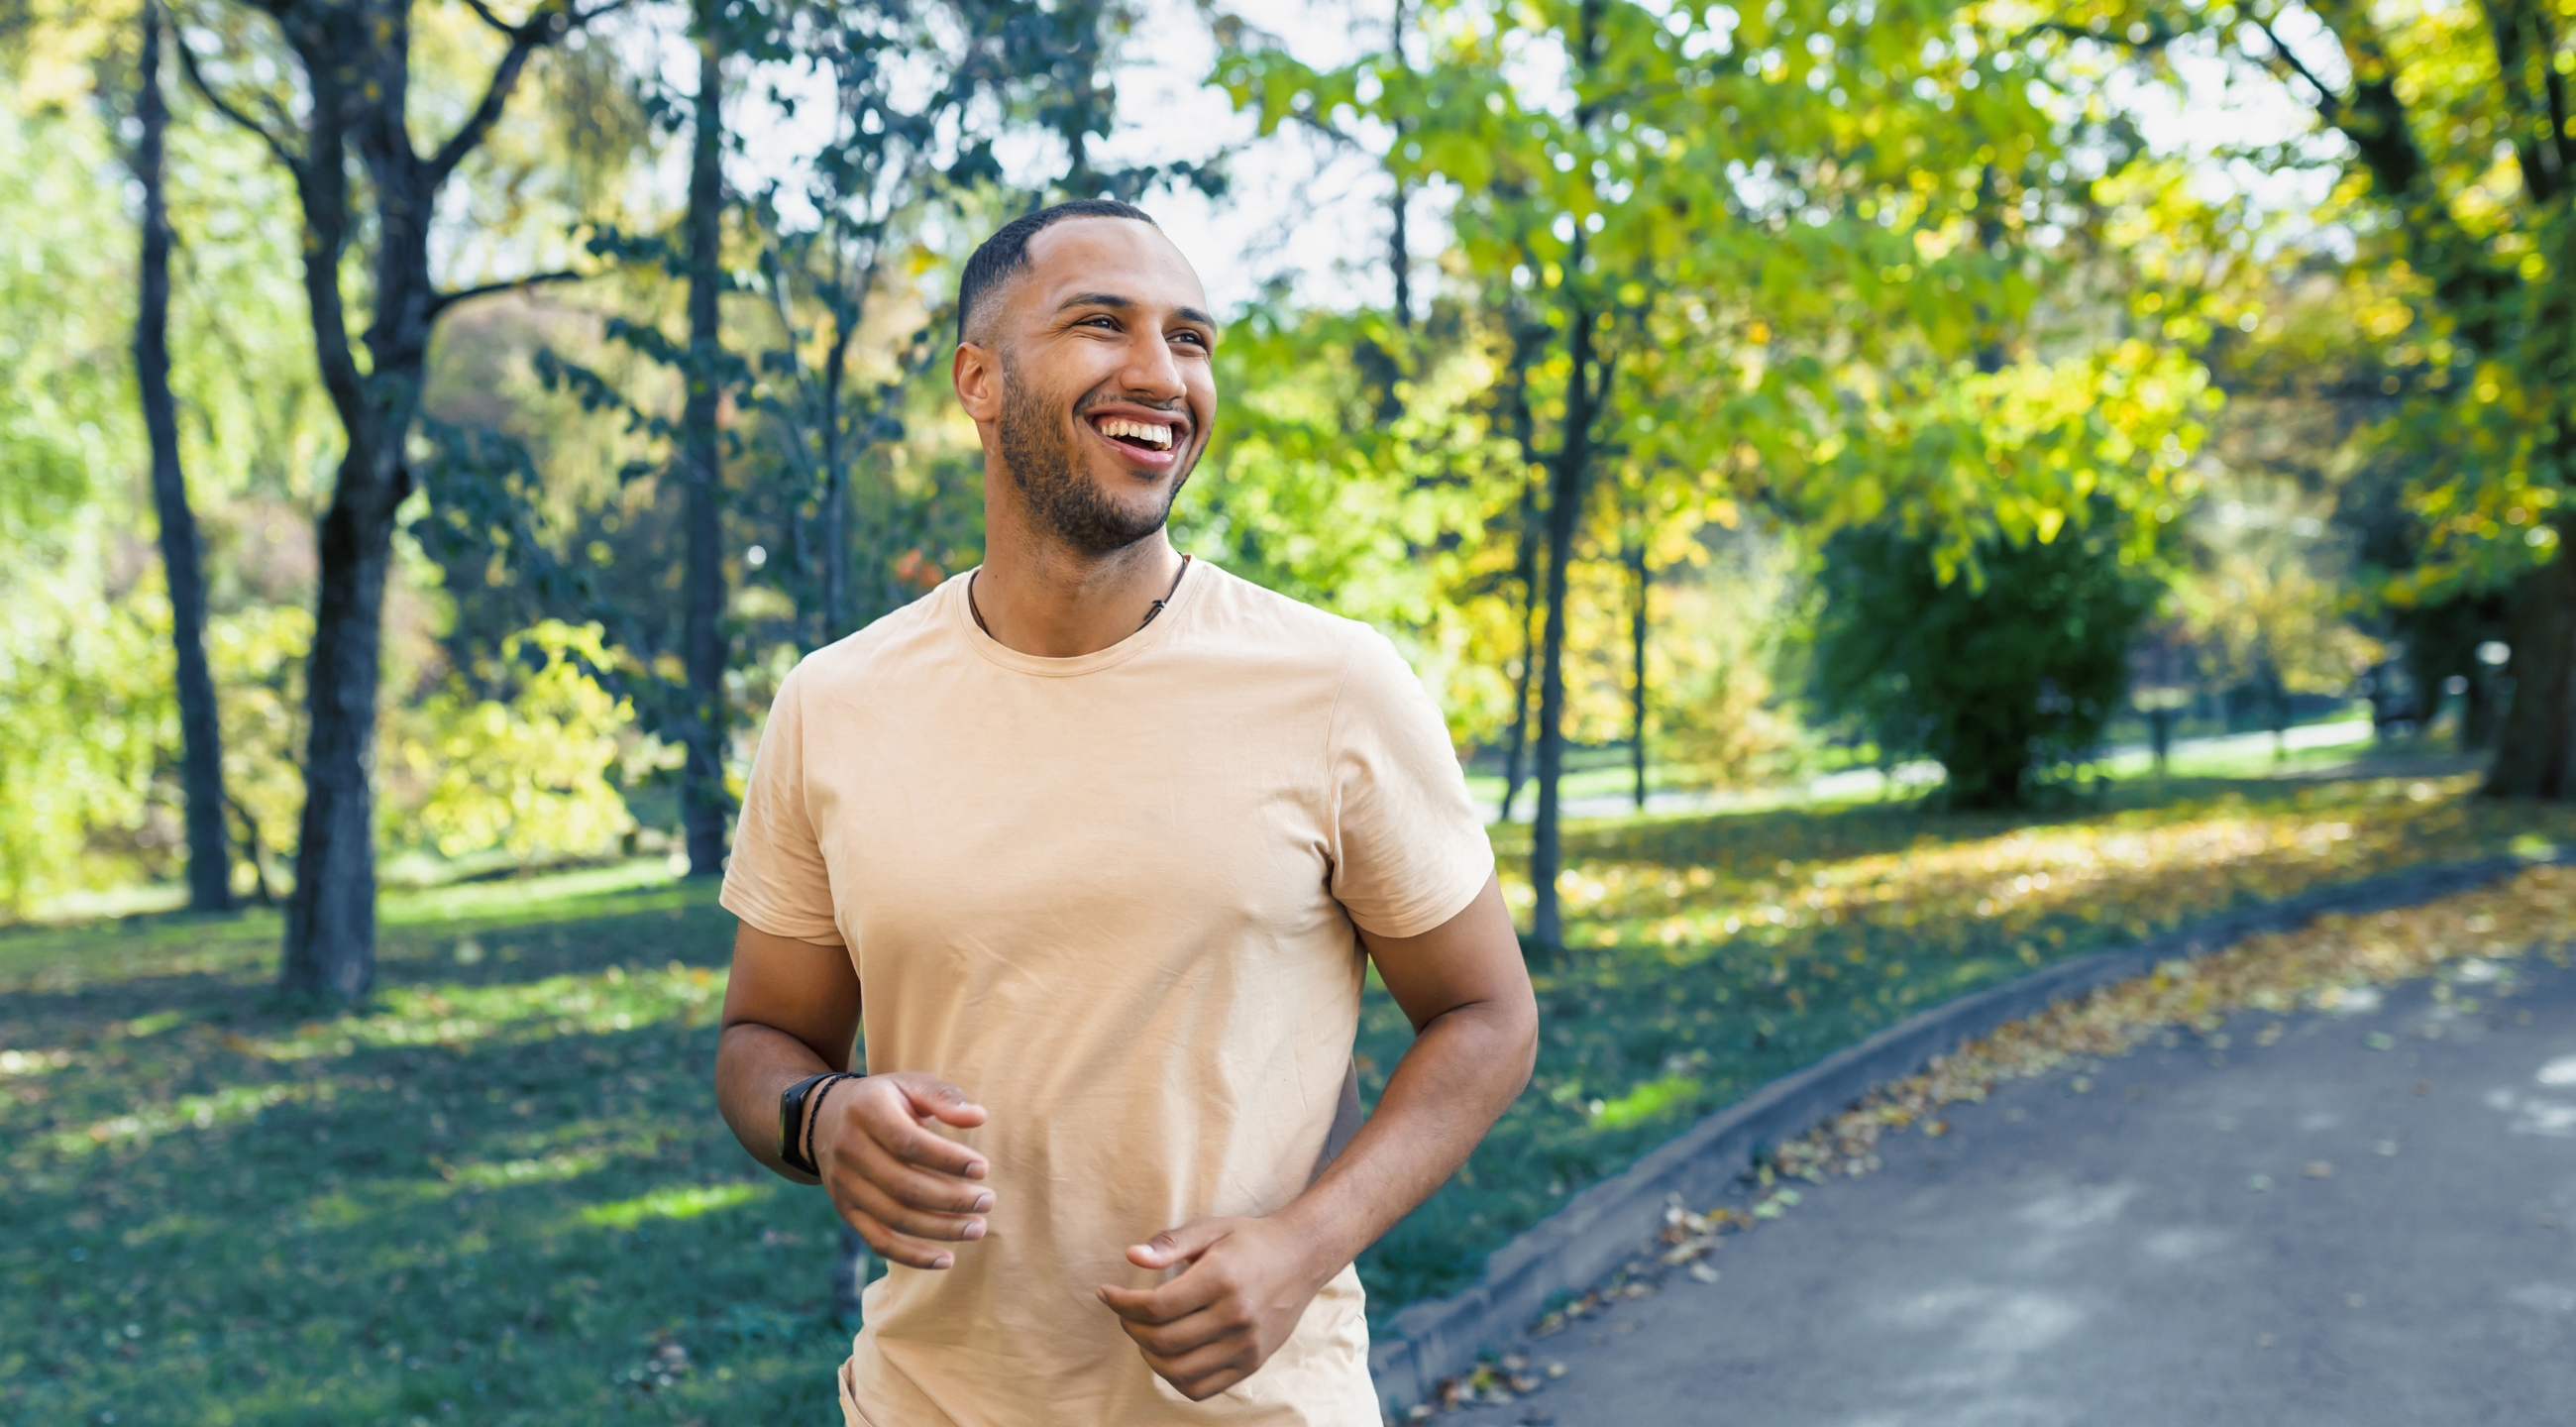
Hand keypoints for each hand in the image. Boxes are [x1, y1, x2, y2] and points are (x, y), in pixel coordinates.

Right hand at [812, 1072, 991, 1269]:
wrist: (827, 1119)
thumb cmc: (887, 1101)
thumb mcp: (911, 1085)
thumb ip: (944, 1098)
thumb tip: (978, 1117)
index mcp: (867, 1111)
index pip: (908, 1143)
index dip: (947, 1160)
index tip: (983, 1169)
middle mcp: (849, 1150)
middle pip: (903, 1185)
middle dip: (951, 1199)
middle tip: (988, 1201)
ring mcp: (844, 1184)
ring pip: (893, 1217)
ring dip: (940, 1229)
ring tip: (978, 1228)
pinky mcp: (846, 1211)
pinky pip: (878, 1241)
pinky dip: (912, 1256)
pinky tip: (946, 1259)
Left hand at [1096, 1215, 1333, 1400]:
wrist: (1302, 1257)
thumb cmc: (1250, 1240)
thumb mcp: (1211, 1228)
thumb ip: (1170, 1243)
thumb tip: (1131, 1257)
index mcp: (1222, 1278)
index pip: (1157, 1306)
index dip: (1122, 1303)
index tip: (1106, 1294)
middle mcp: (1237, 1316)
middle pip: (1163, 1340)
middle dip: (1131, 1327)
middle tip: (1125, 1312)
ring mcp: (1247, 1344)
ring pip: (1178, 1370)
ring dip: (1148, 1355)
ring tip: (1144, 1333)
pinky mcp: (1252, 1363)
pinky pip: (1202, 1388)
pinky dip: (1175, 1378)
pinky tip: (1168, 1355)